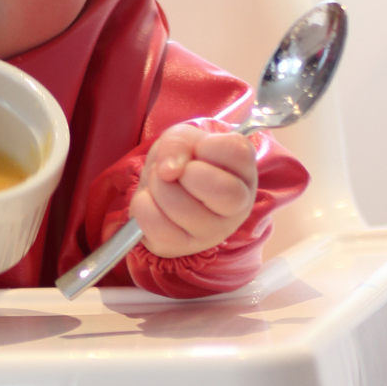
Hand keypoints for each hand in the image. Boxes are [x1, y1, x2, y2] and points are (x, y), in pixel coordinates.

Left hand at [120, 124, 257, 258]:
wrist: (164, 189)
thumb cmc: (184, 161)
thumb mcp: (183, 138)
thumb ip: (179, 141)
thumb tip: (168, 171)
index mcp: (244, 171)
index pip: (237, 152)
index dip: (208, 146)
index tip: (199, 150)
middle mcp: (237, 206)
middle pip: (222, 190)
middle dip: (185, 172)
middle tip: (178, 171)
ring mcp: (212, 232)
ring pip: (181, 207)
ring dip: (157, 186)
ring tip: (161, 183)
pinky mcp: (182, 246)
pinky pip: (156, 224)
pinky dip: (143, 204)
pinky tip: (152, 201)